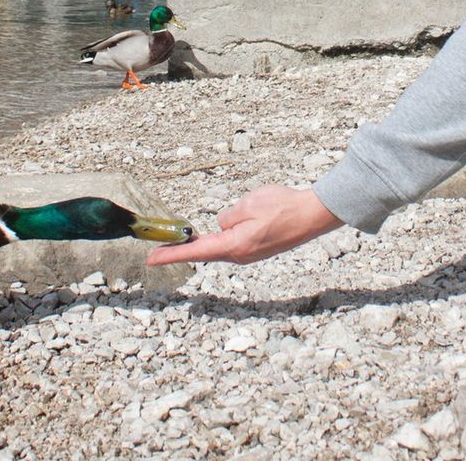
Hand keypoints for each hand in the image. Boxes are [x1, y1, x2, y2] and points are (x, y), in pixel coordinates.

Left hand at [147, 185, 343, 264]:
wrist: (314, 215)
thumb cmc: (283, 207)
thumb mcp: (248, 205)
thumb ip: (227, 216)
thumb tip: (221, 224)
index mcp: (235, 245)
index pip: (195, 251)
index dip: (171, 255)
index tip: (151, 259)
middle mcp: (240, 255)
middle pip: (204, 253)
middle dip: (181, 250)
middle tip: (158, 251)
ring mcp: (250, 254)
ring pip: (219, 246)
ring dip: (203, 243)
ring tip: (185, 240)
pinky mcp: (257, 249)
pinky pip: (232, 243)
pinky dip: (220, 239)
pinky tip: (220, 231)